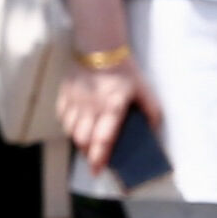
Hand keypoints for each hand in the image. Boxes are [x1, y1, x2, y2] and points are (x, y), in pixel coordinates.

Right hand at [58, 54, 147, 168]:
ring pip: (71, 131)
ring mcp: (75, 100)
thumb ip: (151, 110)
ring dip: (79, 141)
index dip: (99, 158)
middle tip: (94, 158)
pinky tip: (77, 126)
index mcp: (112, 106)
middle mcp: (91, 106)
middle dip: (88, 154)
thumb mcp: (143, 89)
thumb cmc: (123, 69)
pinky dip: (69, 127)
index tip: (97, 170)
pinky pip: (63, 118)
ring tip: (87, 143)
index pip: (103, 138)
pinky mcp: (65, 95)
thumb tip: (153, 130)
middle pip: (83, 139)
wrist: (100, 46)